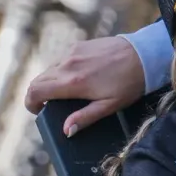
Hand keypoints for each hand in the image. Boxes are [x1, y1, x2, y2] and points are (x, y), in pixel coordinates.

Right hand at [24, 35, 147, 135]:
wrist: (145, 55)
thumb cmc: (130, 83)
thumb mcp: (110, 105)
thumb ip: (85, 117)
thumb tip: (66, 130)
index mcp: (73, 83)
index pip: (36, 91)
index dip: (30, 103)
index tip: (38, 111)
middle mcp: (68, 65)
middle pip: (38, 80)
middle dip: (38, 94)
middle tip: (48, 105)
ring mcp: (72, 53)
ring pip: (49, 69)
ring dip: (50, 82)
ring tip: (64, 93)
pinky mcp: (79, 45)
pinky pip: (61, 60)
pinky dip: (61, 70)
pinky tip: (76, 77)